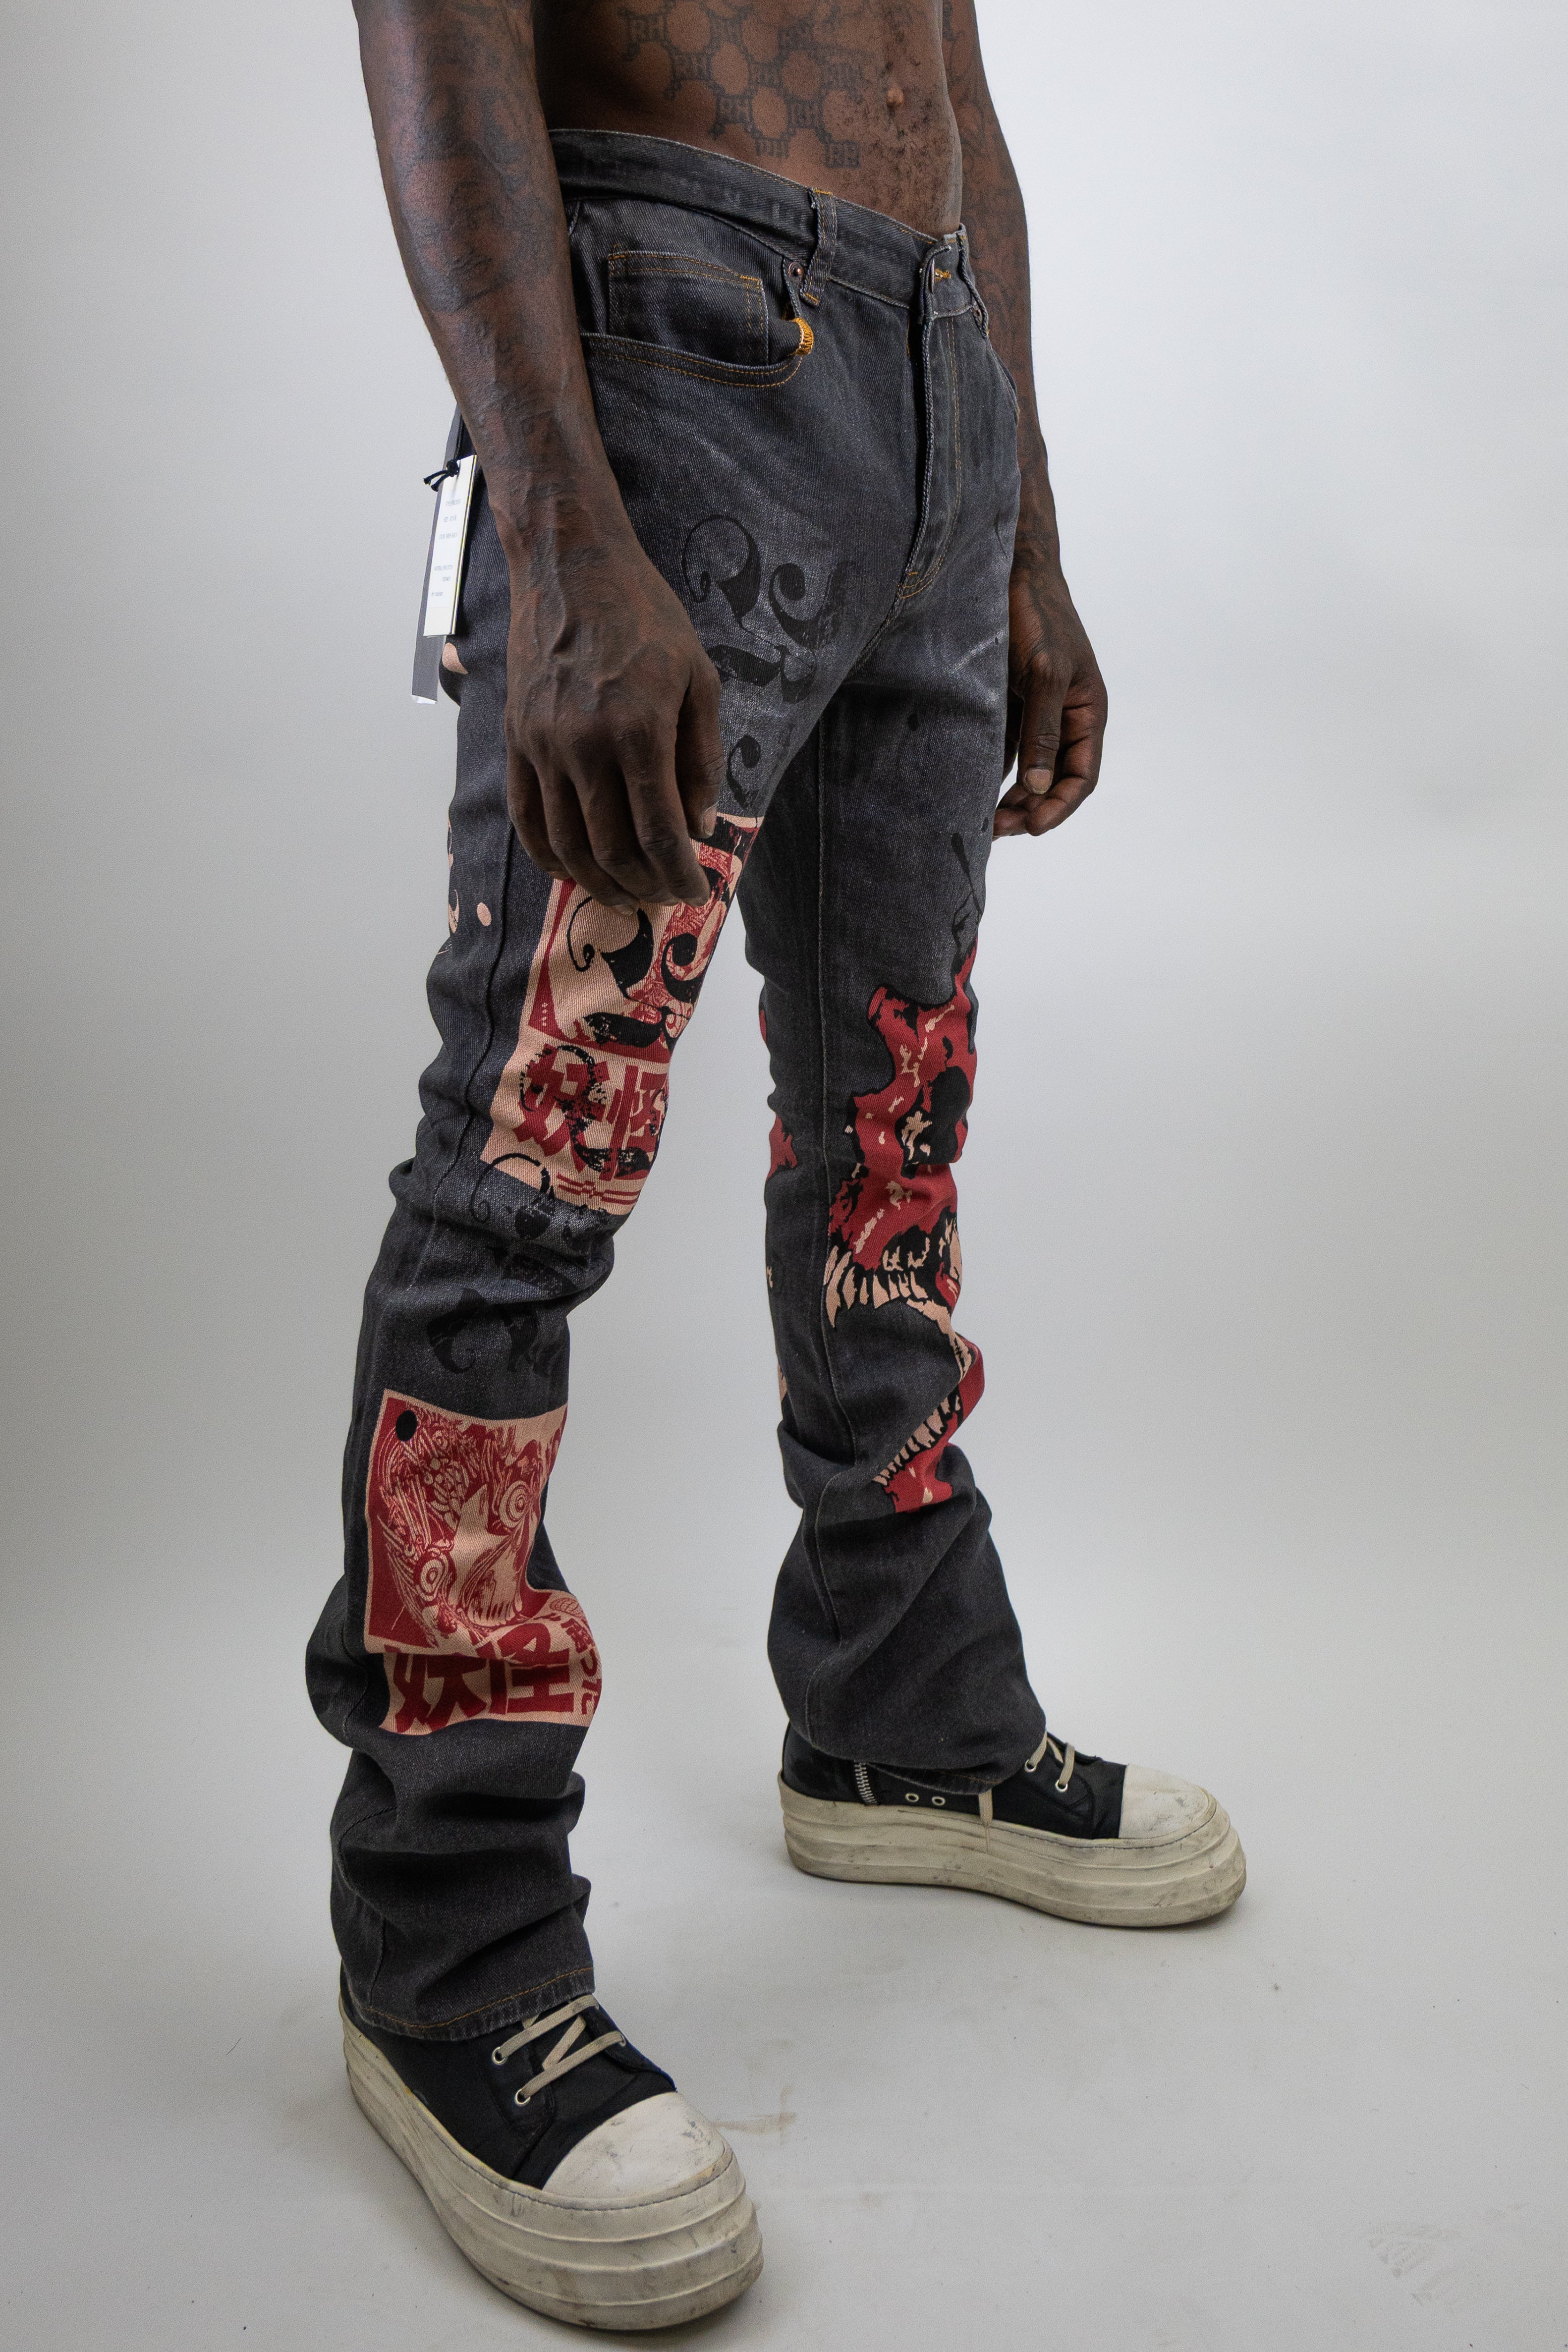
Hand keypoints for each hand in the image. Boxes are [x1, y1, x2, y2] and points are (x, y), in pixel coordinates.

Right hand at [502, 509, 724, 907]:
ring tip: (626, 893)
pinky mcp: (516, 740)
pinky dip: (549, 856)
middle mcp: (584, 746)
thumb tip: (699, 826)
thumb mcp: (700, 678)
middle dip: (645, 886)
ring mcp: (542, 746)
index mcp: (639, 731)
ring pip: (567, 844)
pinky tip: (573, 871)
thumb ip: (702, 758)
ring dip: (599, 882)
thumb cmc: (646, 616)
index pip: (660, 833)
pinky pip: (526, 817)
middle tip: (666, 898)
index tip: (696, 894)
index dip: (680, 876)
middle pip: (612, 850)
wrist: (571, 566)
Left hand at [994, 555, 1107, 838]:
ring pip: (1027, 769)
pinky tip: (969, 787)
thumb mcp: (1044, 675)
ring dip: (1009, 797)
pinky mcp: (1008, 704)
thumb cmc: (1036, 616)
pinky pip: (1002, 748)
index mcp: (1087, 712)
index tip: (1032, 828)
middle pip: (1053, 780)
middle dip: (1030, 808)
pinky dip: (990, 771)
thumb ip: (1042, 732)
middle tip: (997, 831)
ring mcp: (1035, 713)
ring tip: (983, 821)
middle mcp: (1064, 718)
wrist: (1009, 570)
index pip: (1082, 776)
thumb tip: (1040, 788)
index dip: (1060, 806)